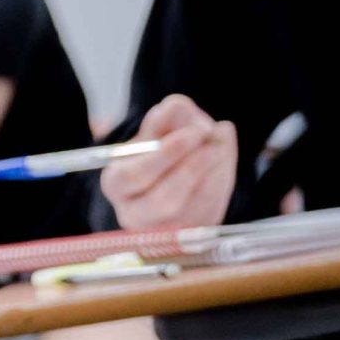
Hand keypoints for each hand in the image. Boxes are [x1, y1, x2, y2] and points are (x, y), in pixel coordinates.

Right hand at [103, 94, 235, 230]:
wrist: (171, 177)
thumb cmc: (158, 152)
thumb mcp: (154, 132)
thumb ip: (162, 118)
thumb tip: (176, 106)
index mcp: (116, 184)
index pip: (134, 176)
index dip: (166, 155)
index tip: (194, 131)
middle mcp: (135, 214)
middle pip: (164, 200)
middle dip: (193, 166)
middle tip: (211, 136)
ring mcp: (168, 230)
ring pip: (195, 205)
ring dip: (215, 169)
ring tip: (220, 141)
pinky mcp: (195, 232)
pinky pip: (214, 208)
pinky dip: (223, 179)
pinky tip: (223, 155)